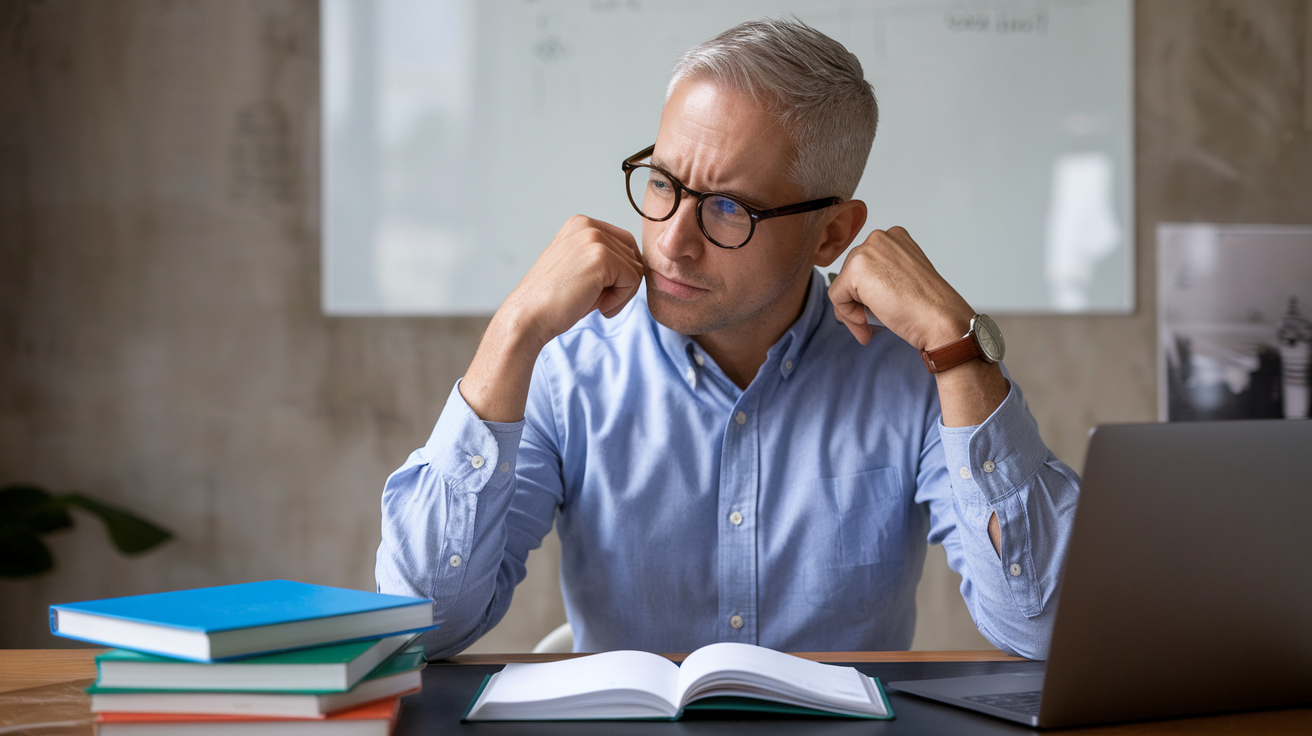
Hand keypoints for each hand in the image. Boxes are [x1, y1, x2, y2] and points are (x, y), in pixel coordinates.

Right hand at [460, 216, 643, 422]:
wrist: (528, 316)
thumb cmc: (552, 300)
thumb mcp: (580, 269)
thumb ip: (605, 259)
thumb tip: (639, 265)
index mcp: (580, 224)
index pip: (624, 244)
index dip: (618, 273)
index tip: (596, 291)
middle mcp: (587, 225)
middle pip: (633, 254)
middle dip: (622, 283)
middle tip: (598, 301)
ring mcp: (594, 238)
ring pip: (636, 268)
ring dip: (621, 293)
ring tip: (595, 304)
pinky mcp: (602, 257)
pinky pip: (633, 280)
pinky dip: (621, 300)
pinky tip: (598, 307)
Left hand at [830, 226, 1008, 428]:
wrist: (939, 318)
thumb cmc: (928, 305)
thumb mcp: (902, 278)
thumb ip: (882, 275)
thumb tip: (855, 291)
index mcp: (894, 237)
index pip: (864, 266)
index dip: (866, 294)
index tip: (877, 311)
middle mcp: (879, 238)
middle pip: (850, 275)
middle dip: (857, 303)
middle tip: (870, 323)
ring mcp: (867, 250)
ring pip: (842, 286)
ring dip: (853, 311)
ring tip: (871, 325)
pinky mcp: (856, 269)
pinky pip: (837, 297)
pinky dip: (848, 315)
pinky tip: (868, 322)